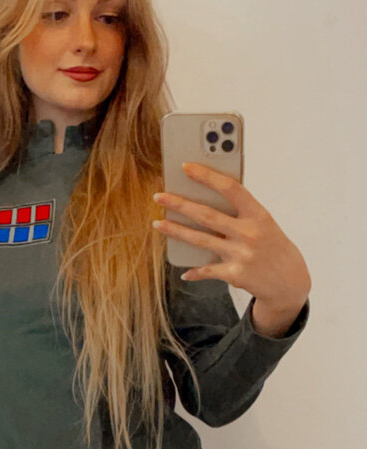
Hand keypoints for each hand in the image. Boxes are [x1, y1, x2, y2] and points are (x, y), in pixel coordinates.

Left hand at [153, 162, 311, 314]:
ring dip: (176, 232)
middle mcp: (250, 233)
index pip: (230, 188)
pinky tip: (184, 271)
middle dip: (180, 204)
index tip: (186, 167)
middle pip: (207, 215)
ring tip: (158, 224)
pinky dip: (195, 271)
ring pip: (200, 240)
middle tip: (159, 197)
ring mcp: (241, 255)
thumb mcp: (263, 224)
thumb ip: (240, 212)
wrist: (290, 282)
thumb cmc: (272, 246)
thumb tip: (205, 200)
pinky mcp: (235, 275)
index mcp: (258, 214)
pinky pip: (208, 270)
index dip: (207, 176)